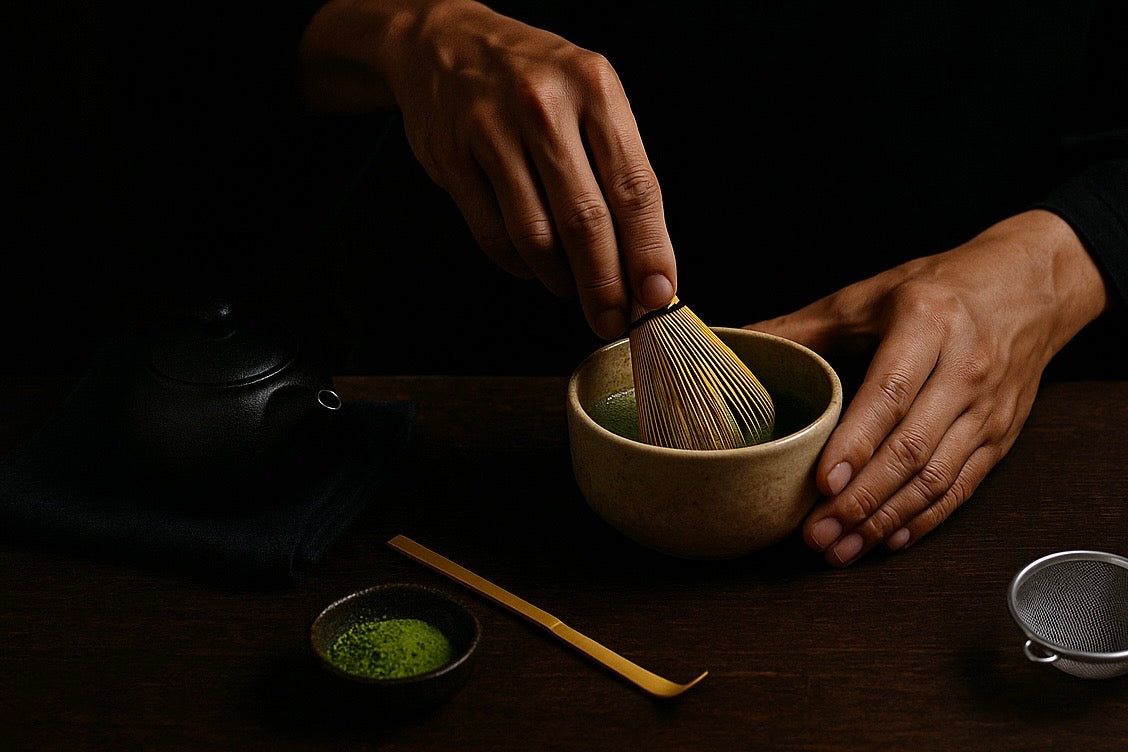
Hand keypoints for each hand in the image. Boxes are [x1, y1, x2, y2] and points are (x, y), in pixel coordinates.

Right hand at [299, 0, 676, 338]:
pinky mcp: (451, 158)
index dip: (648, 251)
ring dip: (561, 280)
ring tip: (574, 293)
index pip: (633, 187)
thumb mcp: (591, 96)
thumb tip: (646, 259)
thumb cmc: (534, 80)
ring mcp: (491, 131)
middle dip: (606, 285)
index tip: (658, 296)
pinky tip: (534, 268)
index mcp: (595, 89)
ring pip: (536, 235)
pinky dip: (519, 266)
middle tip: (615, 320)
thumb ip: (619, 167)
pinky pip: (492, 234)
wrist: (445, 42)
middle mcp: (544, 106)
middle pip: (585, 221)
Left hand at [745, 210, 1109, 565]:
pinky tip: (889, 539)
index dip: (854, 444)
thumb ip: (804, 326)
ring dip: (886, 520)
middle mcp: (964, 369)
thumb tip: (740, 341)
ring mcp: (987, 408)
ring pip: (936, 478)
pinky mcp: (1001, 436)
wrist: (1030, 285)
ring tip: (842, 548)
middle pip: (910, 448)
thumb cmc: (940, 288)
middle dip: (861, 500)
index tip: (822, 482)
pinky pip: (962, 487)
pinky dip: (924, 519)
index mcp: (927, 325)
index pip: (888, 395)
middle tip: (817, 533)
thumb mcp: (869, 295)